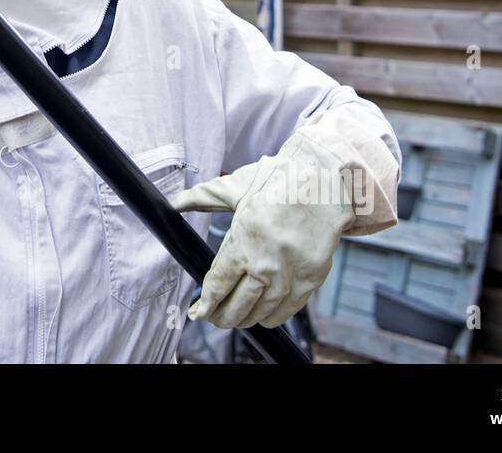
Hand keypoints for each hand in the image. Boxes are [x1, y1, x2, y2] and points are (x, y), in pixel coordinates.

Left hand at [171, 104, 399, 328]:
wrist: (327, 183)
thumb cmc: (281, 181)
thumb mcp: (237, 187)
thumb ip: (203, 197)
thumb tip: (175, 202)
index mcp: (244, 243)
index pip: (218, 285)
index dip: (205, 304)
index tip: (196, 312)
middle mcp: (266, 266)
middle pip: (236, 306)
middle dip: (220, 317)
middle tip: (211, 318)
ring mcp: (290, 276)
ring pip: (260, 312)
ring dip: (243, 320)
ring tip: (233, 319)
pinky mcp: (310, 280)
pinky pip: (286, 311)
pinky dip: (270, 317)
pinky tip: (260, 316)